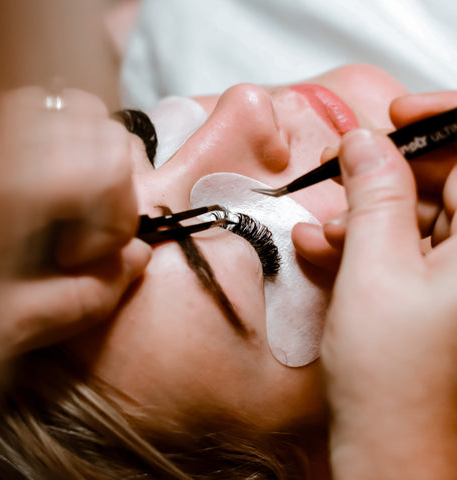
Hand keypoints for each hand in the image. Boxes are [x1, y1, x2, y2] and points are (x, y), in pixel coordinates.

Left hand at [0, 87, 150, 365]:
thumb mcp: (3, 326)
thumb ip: (83, 299)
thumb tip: (138, 256)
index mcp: (6, 185)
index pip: (109, 165)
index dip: (116, 219)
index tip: (78, 258)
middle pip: (100, 127)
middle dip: (113, 185)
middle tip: (81, 229)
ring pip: (75, 108)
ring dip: (92, 157)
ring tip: (66, 201)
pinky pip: (43, 109)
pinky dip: (64, 141)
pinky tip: (42, 184)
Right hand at [322, 129, 456, 479]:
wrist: (388, 442)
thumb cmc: (393, 379)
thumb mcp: (373, 270)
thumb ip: (373, 196)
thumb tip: (364, 145)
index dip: (442, 122)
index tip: (398, 117)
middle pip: (447, 181)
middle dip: (389, 173)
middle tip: (346, 172)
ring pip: (420, 214)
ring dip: (367, 213)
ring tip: (326, 230)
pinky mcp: (435, 290)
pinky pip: (405, 245)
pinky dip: (367, 241)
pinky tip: (328, 248)